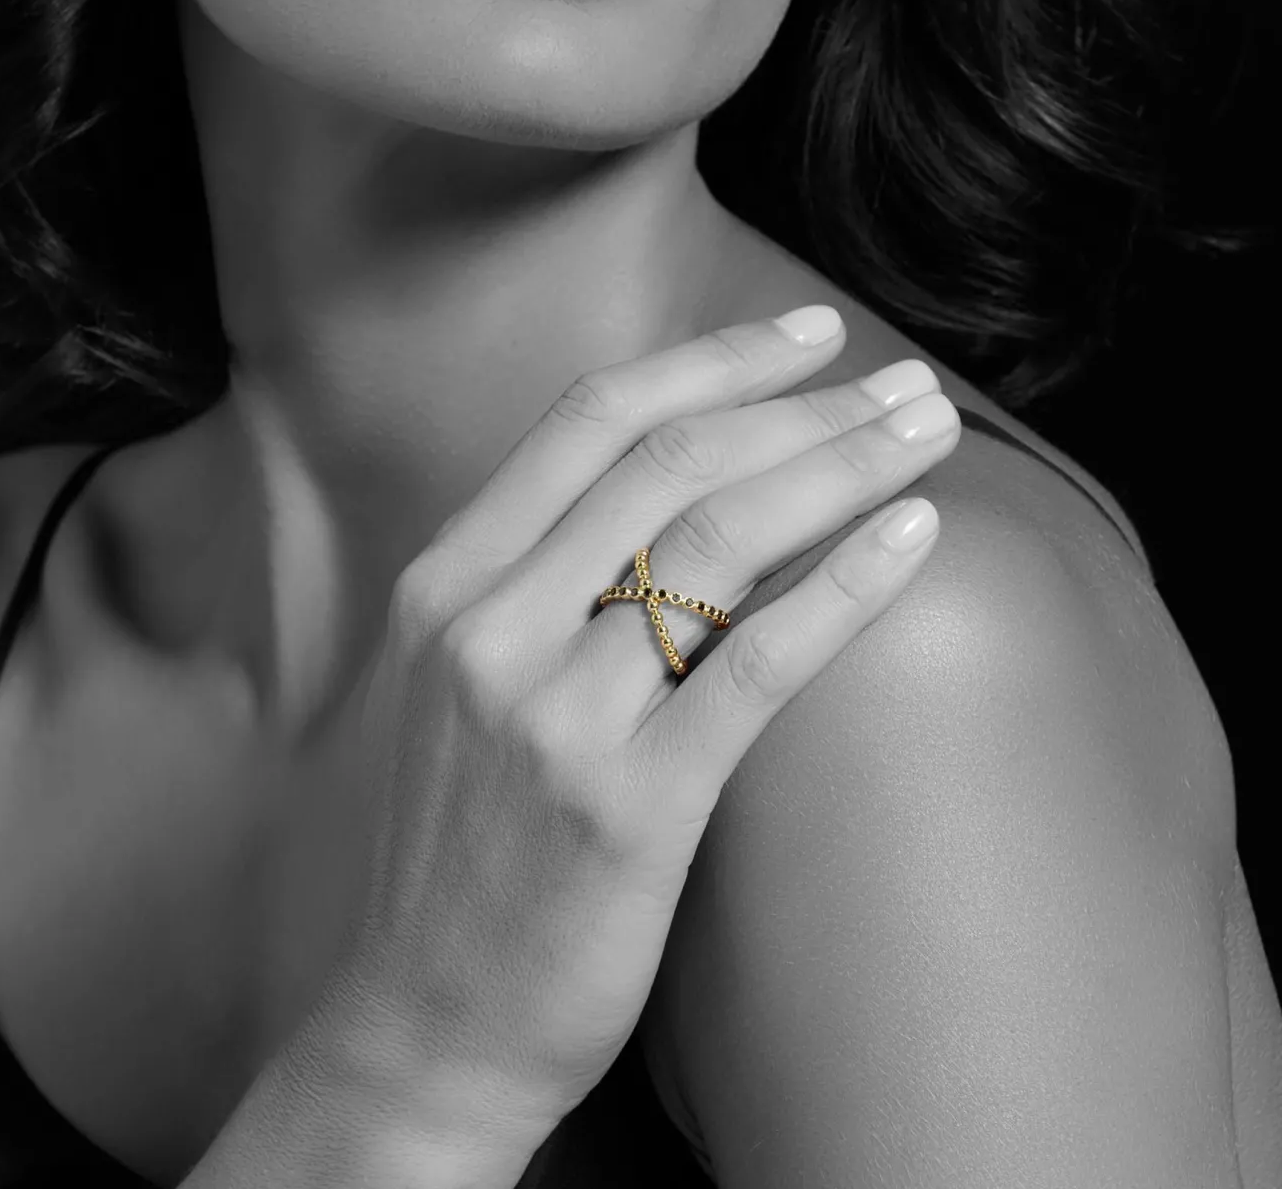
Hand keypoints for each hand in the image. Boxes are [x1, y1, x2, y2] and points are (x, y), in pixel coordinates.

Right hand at [305, 311, 959, 1172]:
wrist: (425, 1018)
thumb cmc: (459, 846)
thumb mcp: (458, 684)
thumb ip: (538, 580)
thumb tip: (677, 486)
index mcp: (444, 585)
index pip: (588, 421)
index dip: (711, 359)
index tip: (807, 335)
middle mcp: (488, 628)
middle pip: (669, 463)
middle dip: (804, 404)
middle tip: (903, 384)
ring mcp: (552, 716)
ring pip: (717, 541)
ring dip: (839, 468)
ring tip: (927, 437)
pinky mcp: (627, 807)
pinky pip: (754, 663)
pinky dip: (843, 585)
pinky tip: (914, 535)